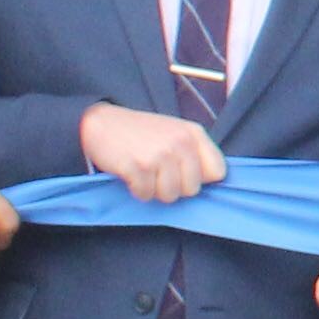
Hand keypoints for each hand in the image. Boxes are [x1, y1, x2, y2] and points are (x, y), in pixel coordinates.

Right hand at [83, 103, 226, 202]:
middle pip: (192, 189)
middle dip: (174, 187)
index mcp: (193, 133)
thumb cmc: (140, 133)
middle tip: (157, 172)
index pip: (218, 171)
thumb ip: (194, 154)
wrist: (101, 123)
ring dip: (154, 190)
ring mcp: (159, 154)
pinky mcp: (138, 167)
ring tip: (144, 172)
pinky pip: (146, 195)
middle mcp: (180, 142)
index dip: (201, 178)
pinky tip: (131, 174)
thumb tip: (210, 183)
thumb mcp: (174, 133)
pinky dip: (136, 190)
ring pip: (169, 196)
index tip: (184, 173)